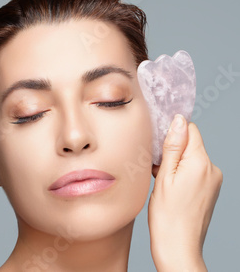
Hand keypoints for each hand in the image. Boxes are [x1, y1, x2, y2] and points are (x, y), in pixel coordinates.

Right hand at [148, 114, 222, 270]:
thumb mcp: (164, 176)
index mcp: (201, 163)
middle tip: (154, 167)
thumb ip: (173, 146)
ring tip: (160, 181)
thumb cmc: (167, 216)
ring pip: (191, 158)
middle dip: (172, 150)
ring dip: (175, 163)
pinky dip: (180, 174)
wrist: (178, 246)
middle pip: (191, 144)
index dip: (172, 133)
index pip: (190, 130)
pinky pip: (194, 172)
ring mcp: (213, 180)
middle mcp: (212, 169)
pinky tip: (168, 188)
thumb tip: (179, 120)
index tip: (156, 145)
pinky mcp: (210, 189)